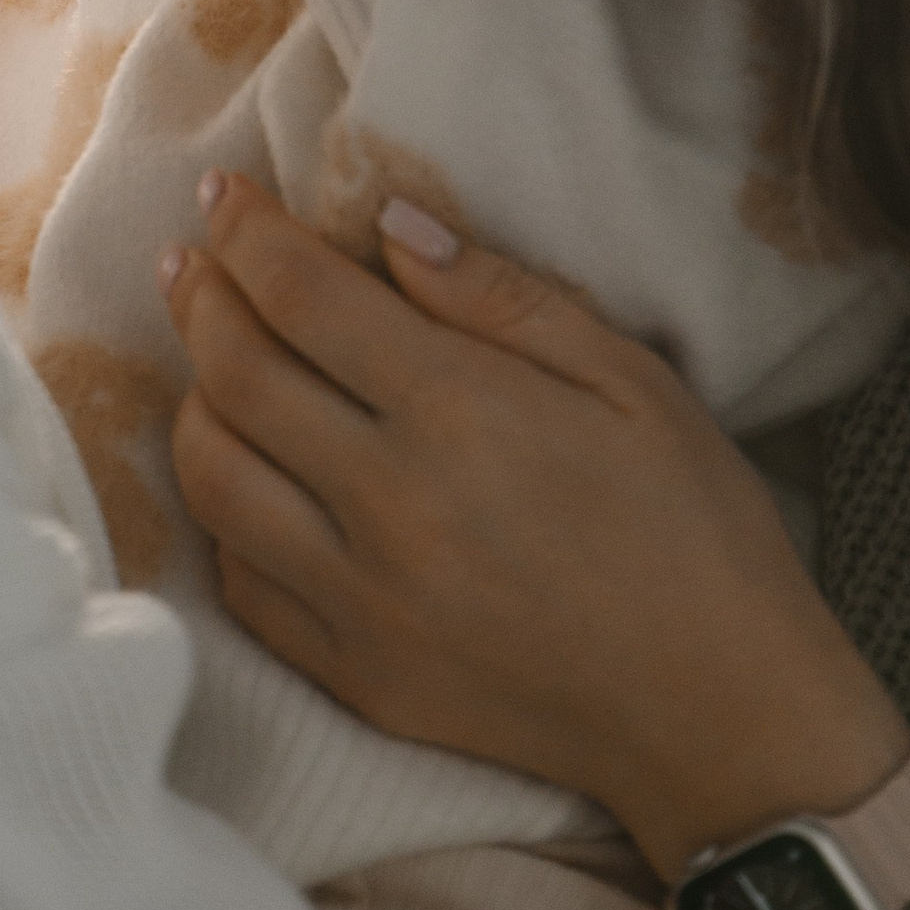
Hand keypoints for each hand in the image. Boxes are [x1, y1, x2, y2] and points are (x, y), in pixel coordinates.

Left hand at [159, 172, 909, 878]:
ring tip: (209, 360)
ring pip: (214, 481)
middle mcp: (392, 507)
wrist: (720, 717)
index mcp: (463, 414)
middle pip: (237, 378)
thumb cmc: (695, 531)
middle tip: (188, 258)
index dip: (244, 231)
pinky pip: (244, 584)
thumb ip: (500, 297)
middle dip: (199, 298)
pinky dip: (223, 516)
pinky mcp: (357, 678)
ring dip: (193, 404)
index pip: (304, 297)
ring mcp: (363, 604)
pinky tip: (246, 477)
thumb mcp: (631, 380)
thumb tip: (390, 225)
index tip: (219, 192)